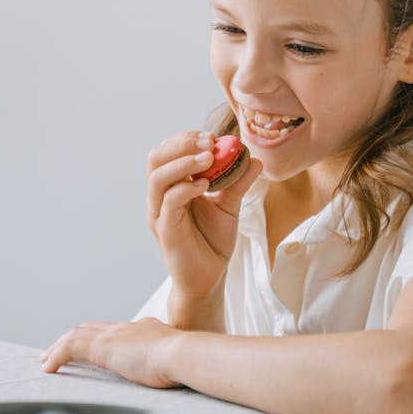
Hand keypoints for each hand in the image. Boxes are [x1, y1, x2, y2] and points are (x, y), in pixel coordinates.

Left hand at [40, 317, 179, 387]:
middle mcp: (128, 328)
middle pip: (93, 328)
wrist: (184, 354)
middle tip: (58, 352)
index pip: (116, 331)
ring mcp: (116, 336)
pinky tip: (49, 368)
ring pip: (78, 335)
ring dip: (59, 347)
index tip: (91, 347)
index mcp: (145, 330)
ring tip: (46, 361)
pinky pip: (71, 347)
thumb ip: (172, 363)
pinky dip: (57, 356)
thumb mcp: (178, 361)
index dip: (100, 337)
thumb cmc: (188, 363)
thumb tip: (179, 372)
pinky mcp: (104, 347)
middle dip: (74, 338)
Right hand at [146, 131, 261, 301]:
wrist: (210, 277)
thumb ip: (238, 181)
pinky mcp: (165, 230)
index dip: (186, 139)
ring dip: (183, 162)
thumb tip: (256, 159)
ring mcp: (160, 213)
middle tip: (210, 142)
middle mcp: (160, 197)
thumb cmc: (213, 240)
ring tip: (210, 157)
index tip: (212, 136)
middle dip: (182, 144)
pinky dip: (186, 187)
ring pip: (158, 177)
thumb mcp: (230, 205)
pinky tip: (206, 184)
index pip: (167, 151)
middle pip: (156, 158)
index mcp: (171, 186)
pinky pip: (169, 202)